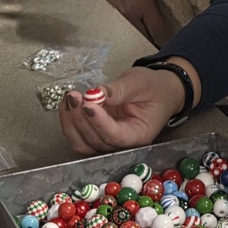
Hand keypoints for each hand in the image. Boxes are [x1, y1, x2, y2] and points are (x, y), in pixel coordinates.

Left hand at [58, 64, 189, 154]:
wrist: (160, 91)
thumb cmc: (154, 87)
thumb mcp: (141, 82)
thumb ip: (119, 90)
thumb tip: (95, 94)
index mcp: (139, 134)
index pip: (115, 135)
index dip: (99, 122)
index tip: (87, 104)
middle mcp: (122, 144)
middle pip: (96, 141)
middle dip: (81, 119)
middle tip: (74, 96)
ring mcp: (108, 141)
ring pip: (84, 143)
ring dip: (71, 123)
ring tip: (69, 99)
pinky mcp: (98, 135)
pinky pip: (80, 137)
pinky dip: (70, 123)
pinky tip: (67, 106)